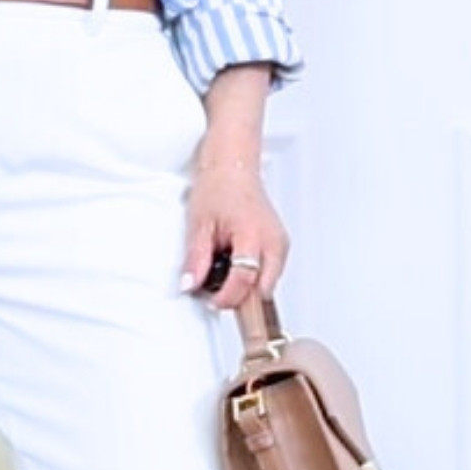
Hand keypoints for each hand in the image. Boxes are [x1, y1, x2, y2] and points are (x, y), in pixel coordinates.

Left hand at [179, 144, 287, 312]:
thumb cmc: (219, 187)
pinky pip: (270, 273)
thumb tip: (190, 285)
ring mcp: (280, 244)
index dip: (228, 297)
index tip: (213, 301)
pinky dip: (254, 277)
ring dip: (247, 288)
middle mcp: (273, 241)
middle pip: (262, 290)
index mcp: (253, 234)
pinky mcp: (280, 245)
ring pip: (268, 285)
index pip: (245, 279)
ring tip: (225, 273)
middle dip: (240, 297)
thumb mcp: (198, 225)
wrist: (233, 167)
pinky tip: (236, 265)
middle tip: (217, 291)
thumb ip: (195, 259)